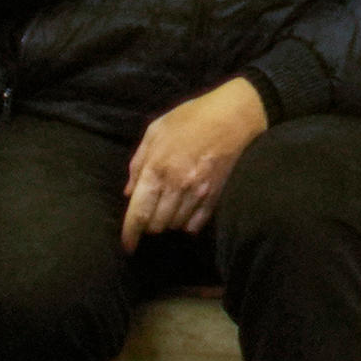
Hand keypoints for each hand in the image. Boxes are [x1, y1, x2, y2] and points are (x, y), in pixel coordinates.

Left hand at [122, 78, 272, 247]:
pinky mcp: (215, 195)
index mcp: (157, 169)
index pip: (139, 213)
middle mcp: (176, 186)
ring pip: (175, 225)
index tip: (127, 245)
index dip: (130, 234)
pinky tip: (184, 212)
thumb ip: (138, 163)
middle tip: (149, 213)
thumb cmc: (190, 118)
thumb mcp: (155, 132)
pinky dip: (187, 224)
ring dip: (167, 222)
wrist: (232, 116)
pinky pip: (196, 223)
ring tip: (167, 208)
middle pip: (156, 224)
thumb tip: (128, 192)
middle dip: (148, 224)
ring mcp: (198, 193)